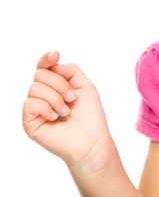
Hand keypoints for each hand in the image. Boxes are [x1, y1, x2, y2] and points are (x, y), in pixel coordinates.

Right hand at [22, 51, 113, 173]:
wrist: (91, 140)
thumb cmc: (90, 115)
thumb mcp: (85, 85)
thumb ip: (70, 70)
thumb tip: (53, 64)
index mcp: (56, 85)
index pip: (44, 67)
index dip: (47, 59)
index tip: (55, 56)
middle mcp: (43, 95)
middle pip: (40, 74)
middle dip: (60, 84)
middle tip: (72, 98)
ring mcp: (35, 108)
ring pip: (35, 88)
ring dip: (56, 98)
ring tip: (66, 111)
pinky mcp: (29, 122)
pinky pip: (30, 104)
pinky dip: (46, 107)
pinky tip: (55, 117)